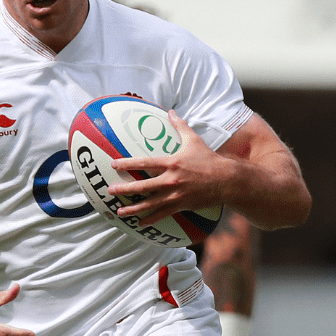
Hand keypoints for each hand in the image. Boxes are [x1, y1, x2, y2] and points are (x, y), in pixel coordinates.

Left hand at [109, 111, 233, 226]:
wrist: (225, 180)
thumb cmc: (208, 159)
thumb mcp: (193, 140)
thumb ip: (180, 125)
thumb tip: (170, 111)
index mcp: (171, 162)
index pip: (144, 163)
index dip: (127, 163)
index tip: (113, 164)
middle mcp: (171, 180)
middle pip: (143, 186)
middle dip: (124, 189)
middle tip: (109, 191)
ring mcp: (175, 194)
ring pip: (150, 204)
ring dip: (133, 208)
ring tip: (119, 211)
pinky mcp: (181, 205)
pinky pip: (162, 214)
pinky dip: (151, 219)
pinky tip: (140, 224)